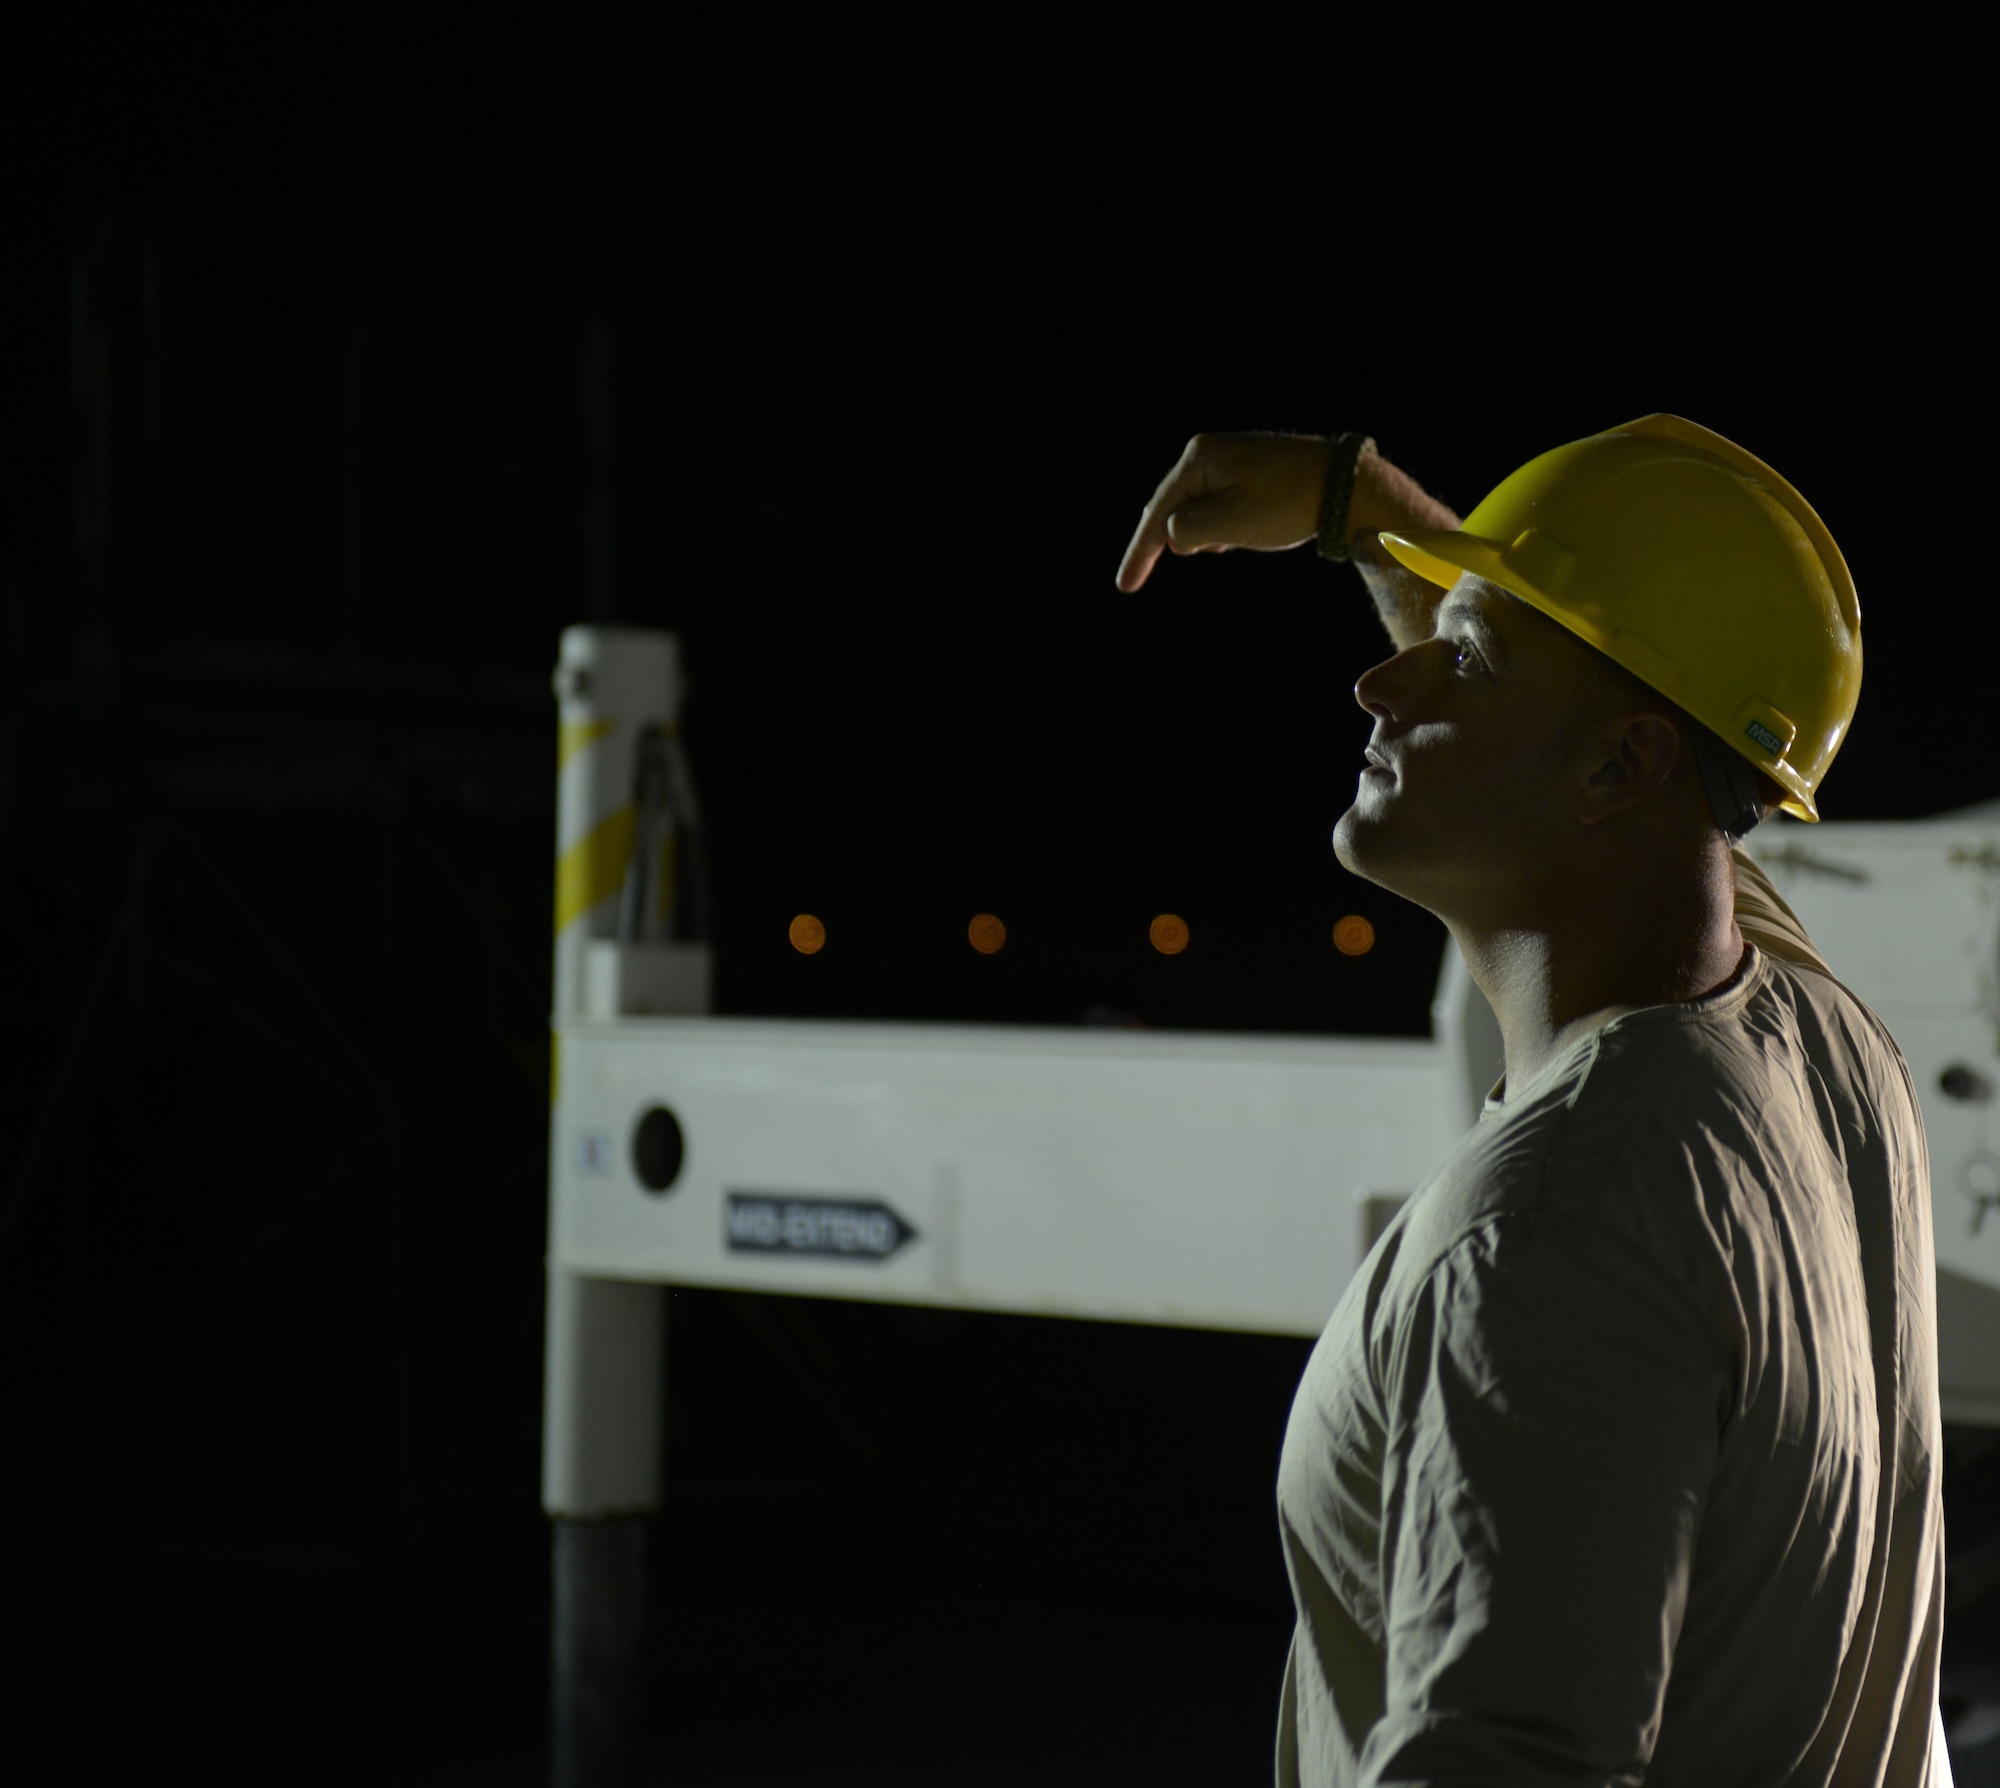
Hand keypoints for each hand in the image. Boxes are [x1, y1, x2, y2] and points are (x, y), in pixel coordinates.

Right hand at [1114, 432, 1331, 591]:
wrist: (1346, 485)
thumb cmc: (1287, 503)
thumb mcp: (1228, 524)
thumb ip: (1186, 533)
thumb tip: (1173, 537)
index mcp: (1199, 459)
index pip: (1157, 512)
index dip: (1139, 553)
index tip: (1125, 586)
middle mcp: (1210, 452)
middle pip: (1176, 509)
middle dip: (1186, 540)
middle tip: (1221, 548)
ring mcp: (1231, 461)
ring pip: (1201, 512)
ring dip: (1214, 535)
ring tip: (1252, 532)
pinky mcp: (1251, 472)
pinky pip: (1224, 508)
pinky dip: (1229, 527)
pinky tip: (1255, 529)